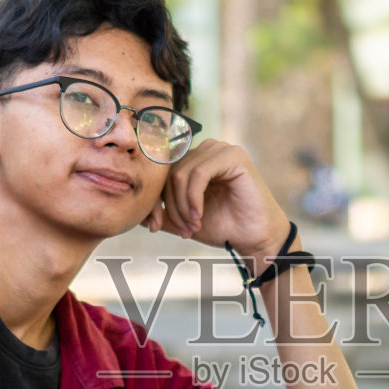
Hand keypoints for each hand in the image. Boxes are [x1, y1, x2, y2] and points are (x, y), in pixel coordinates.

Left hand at [143, 139, 289, 270]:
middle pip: (169, 172)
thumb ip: (160, 211)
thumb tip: (134, 210)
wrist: (255, 238)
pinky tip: (199, 215)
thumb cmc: (223, 227)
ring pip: (181, 173)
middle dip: (169, 206)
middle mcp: (206, 149)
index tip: (154, 227)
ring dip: (182, 205)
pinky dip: (193, 197)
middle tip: (182, 231)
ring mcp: (221, 149)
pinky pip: (198, 173)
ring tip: (191, 227)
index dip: (153, 200)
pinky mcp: (233, 156)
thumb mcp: (182, 218)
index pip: (161, 173)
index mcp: (194, 159)